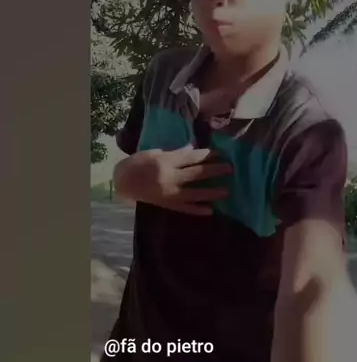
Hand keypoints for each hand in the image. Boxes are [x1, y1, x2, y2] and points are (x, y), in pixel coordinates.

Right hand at [113, 145, 230, 215]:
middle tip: (230, 169)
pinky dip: (197, 210)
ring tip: (226, 191)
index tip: (221, 154)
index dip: (207, 155)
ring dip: (211, 192)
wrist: (122, 181)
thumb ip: (174, 153)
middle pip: (196, 174)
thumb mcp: (155, 152)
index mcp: (166, 161)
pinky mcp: (166, 205)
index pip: (191, 158)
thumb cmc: (138, 163)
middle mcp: (169, 177)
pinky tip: (211, 210)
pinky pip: (184, 208)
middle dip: (214, 171)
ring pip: (194, 193)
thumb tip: (192, 151)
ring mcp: (168, 193)